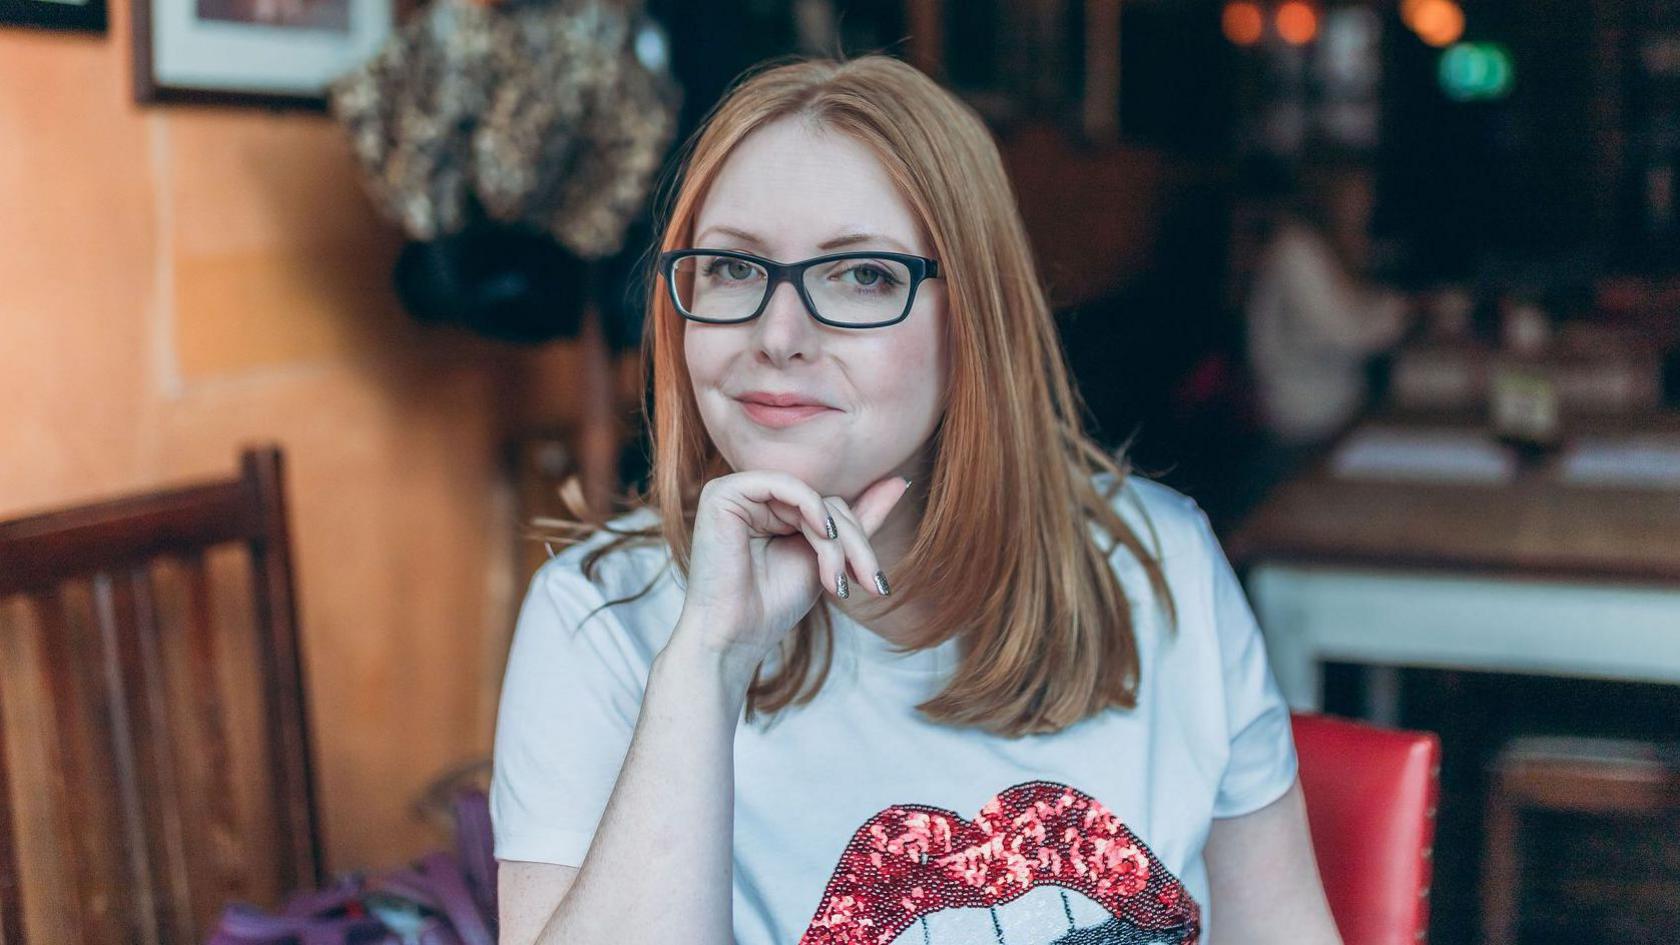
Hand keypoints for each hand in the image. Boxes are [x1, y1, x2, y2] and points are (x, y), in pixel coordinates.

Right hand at [672, 470, 911, 669]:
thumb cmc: (773, 604)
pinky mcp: (722, 494)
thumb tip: (899, 481)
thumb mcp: (828, 560)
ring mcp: (735, 491)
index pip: (830, 506)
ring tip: (838, 581)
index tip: (876, 582)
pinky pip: (783, 485)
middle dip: (853, 543)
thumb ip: (858, 521)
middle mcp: (752, 495)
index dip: (857, 540)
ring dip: (835, 540)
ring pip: (811, 497)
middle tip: (871, 582)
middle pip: (825, 500)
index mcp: (771, 507)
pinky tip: (824, 535)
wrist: (735, 637)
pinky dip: (811, 507)